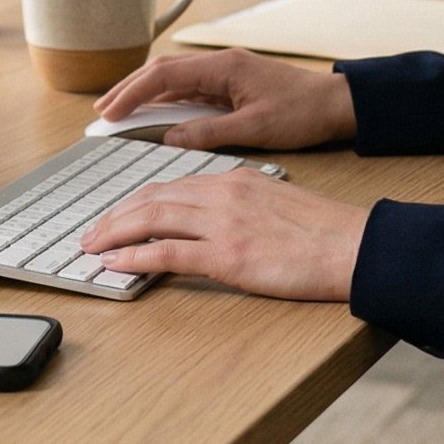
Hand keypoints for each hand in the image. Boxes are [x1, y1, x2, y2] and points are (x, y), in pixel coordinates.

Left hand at [79, 169, 367, 300]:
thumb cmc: (324, 233)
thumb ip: (242, 207)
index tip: (118, 214)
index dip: (138, 201)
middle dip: (115, 215)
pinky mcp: (227, 256)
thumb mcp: (276, 204)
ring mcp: (223, 224)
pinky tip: (116, 263)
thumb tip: (215, 224)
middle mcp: (223, 194)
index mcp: (235, 180)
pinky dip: (135, 256)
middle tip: (91, 232)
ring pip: (152, 219)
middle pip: (153, 198)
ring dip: (114, 233)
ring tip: (91, 247)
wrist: (353, 246)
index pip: (173, 185)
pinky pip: (167, 253)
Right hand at [94, 48, 355, 150]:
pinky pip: (189, 89)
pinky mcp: (230, 84)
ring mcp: (224, 72)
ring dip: (144, 94)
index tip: (109, 113)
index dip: (132, 93)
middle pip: (161, 71)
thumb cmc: (302, 112)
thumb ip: (209, 132)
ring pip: (173, 79)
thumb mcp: (255, 129)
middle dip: (128, 89)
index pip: (164, 75)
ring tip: (118, 113)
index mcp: (222, 67)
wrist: (336, 104)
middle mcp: (219, 64)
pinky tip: (153, 116)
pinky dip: (166, 101)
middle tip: (101, 112)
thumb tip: (170, 138)